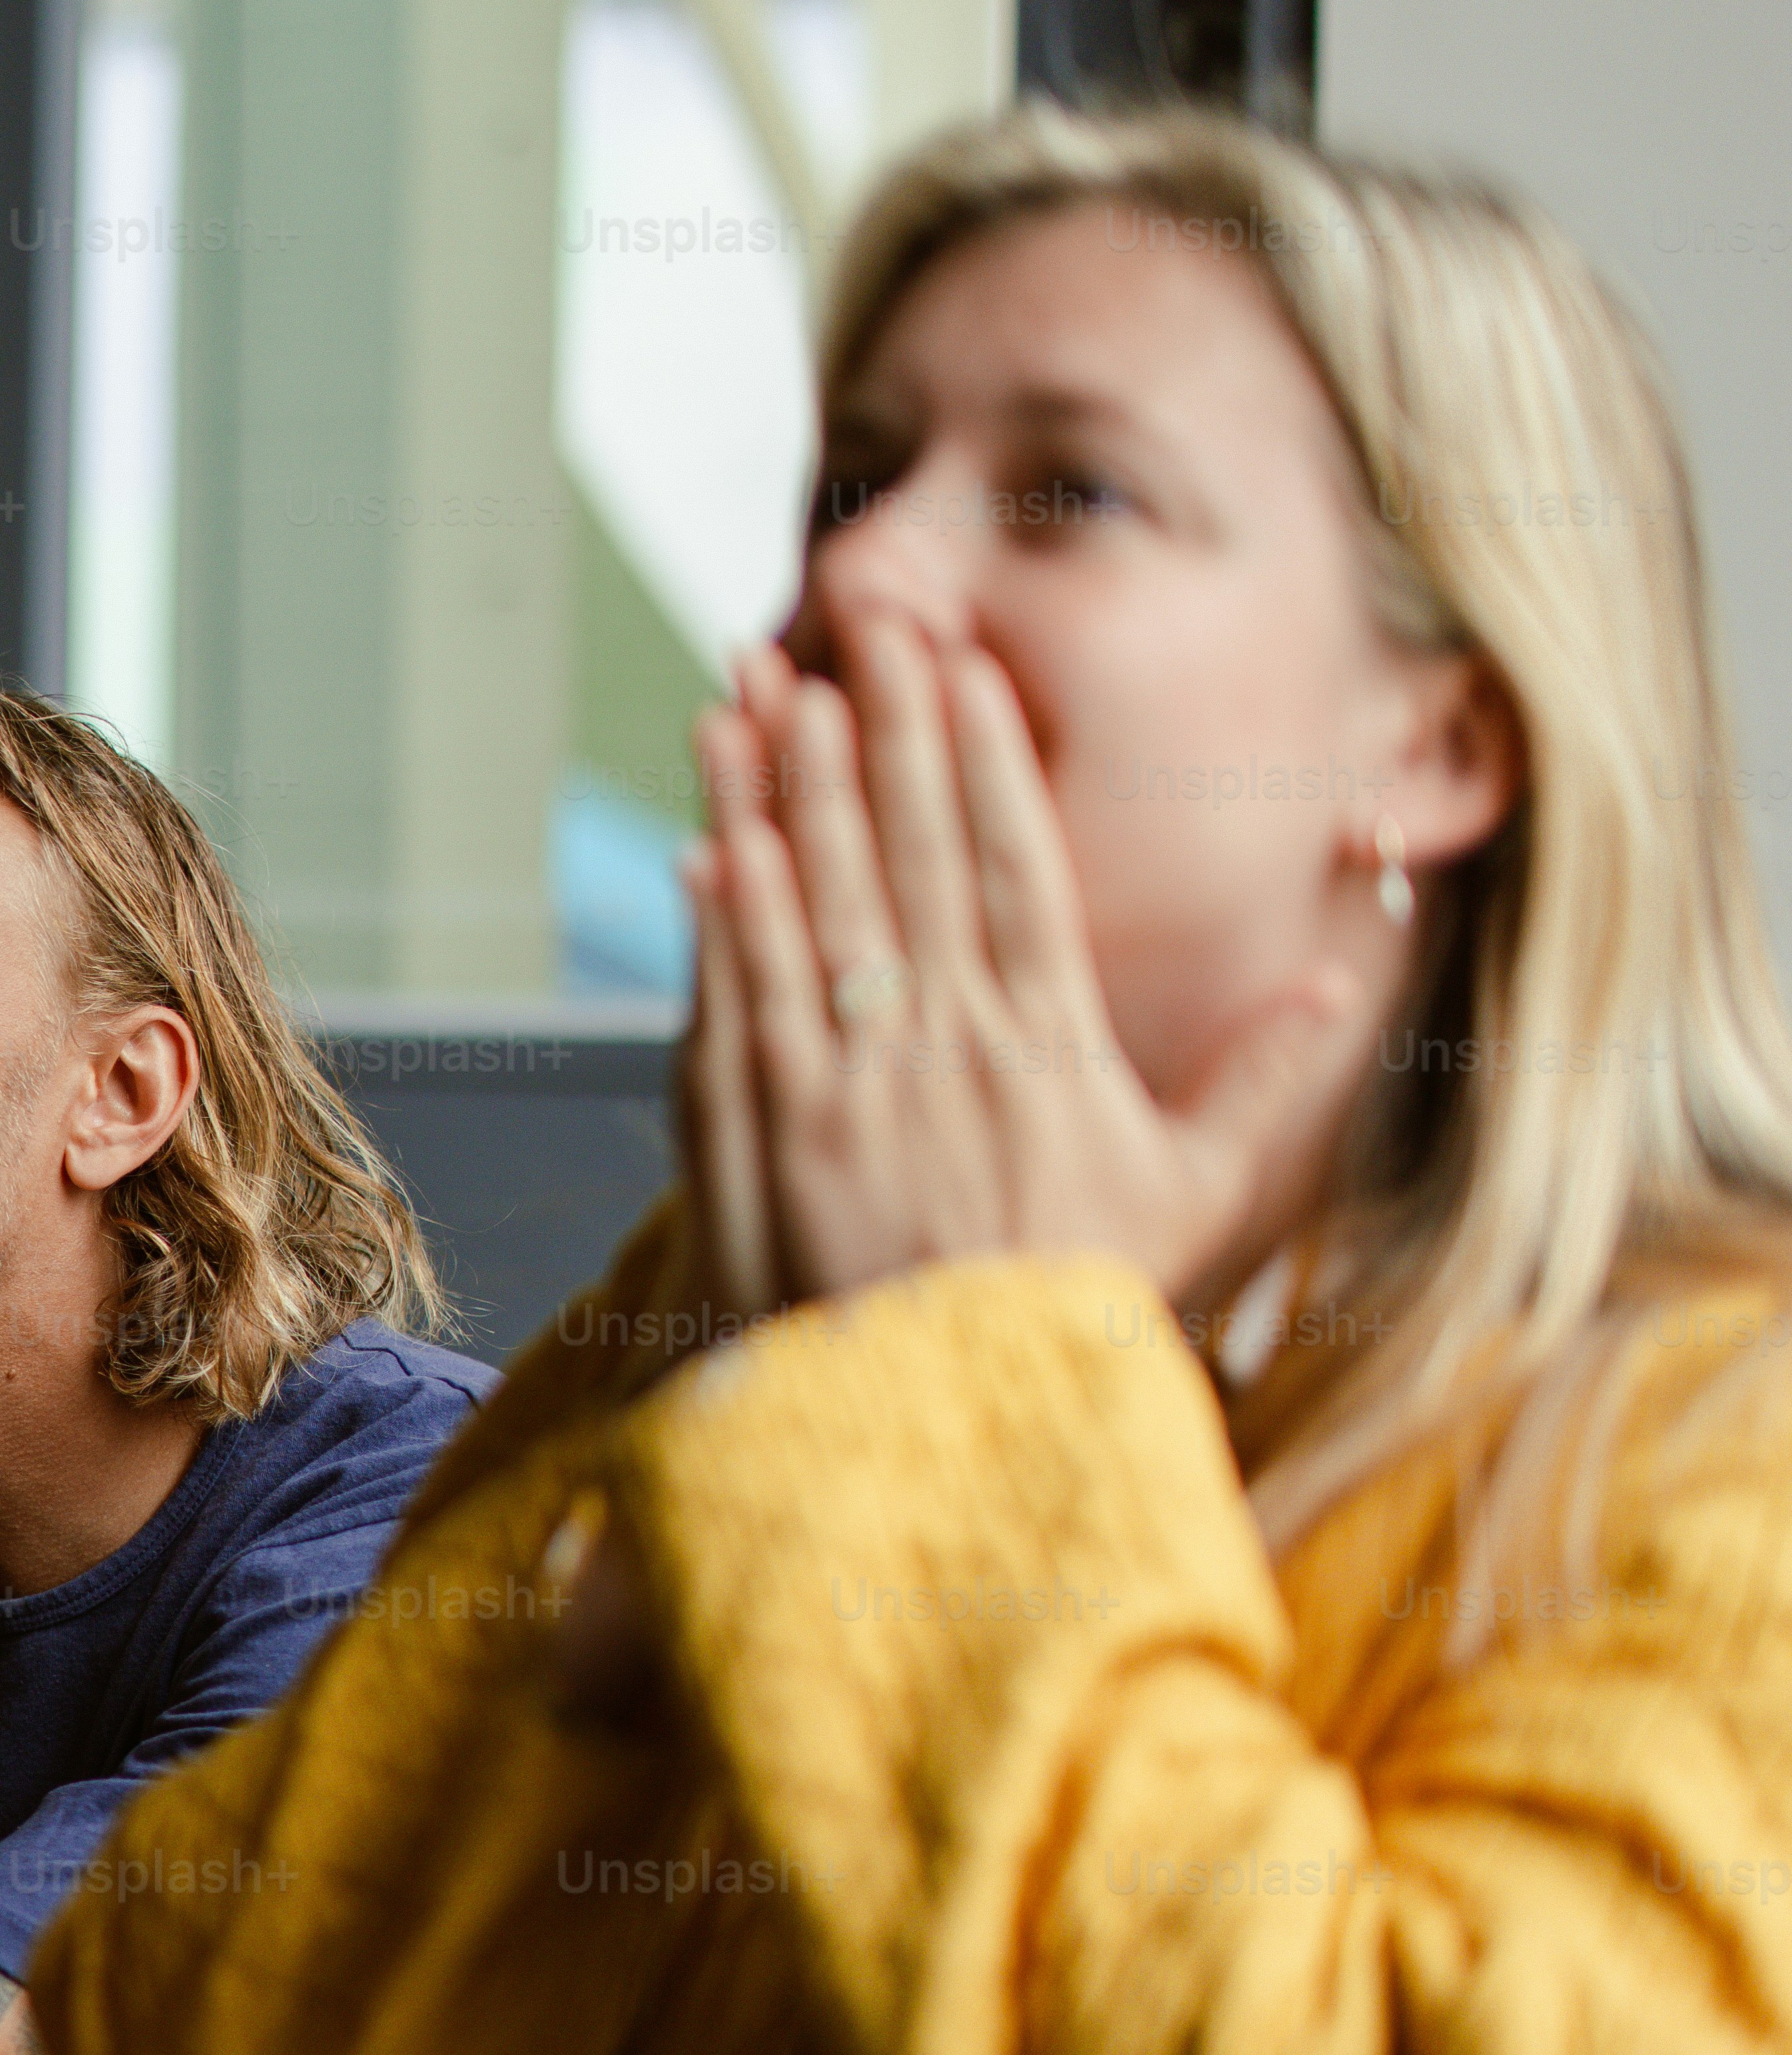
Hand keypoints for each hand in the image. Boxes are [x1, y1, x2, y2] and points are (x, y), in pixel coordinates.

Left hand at [679, 626, 1362, 1316]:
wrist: (964, 1422)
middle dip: (872, 735)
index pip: (1012, 866)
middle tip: (847, 633)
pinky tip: (712, 847)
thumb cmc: (1082, 1307)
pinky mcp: (769, 1138)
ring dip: (779, 798)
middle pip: (901, 859)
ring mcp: (847, 1089)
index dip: (979, 757)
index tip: (961, 668)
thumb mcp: (1201, 1194)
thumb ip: (1265, 1076)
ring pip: (809, 911)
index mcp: (1047, 1047)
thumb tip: (1342, 972)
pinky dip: (725, 925)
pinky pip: (740, 1008)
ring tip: (755, 700)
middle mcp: (945, 1049)